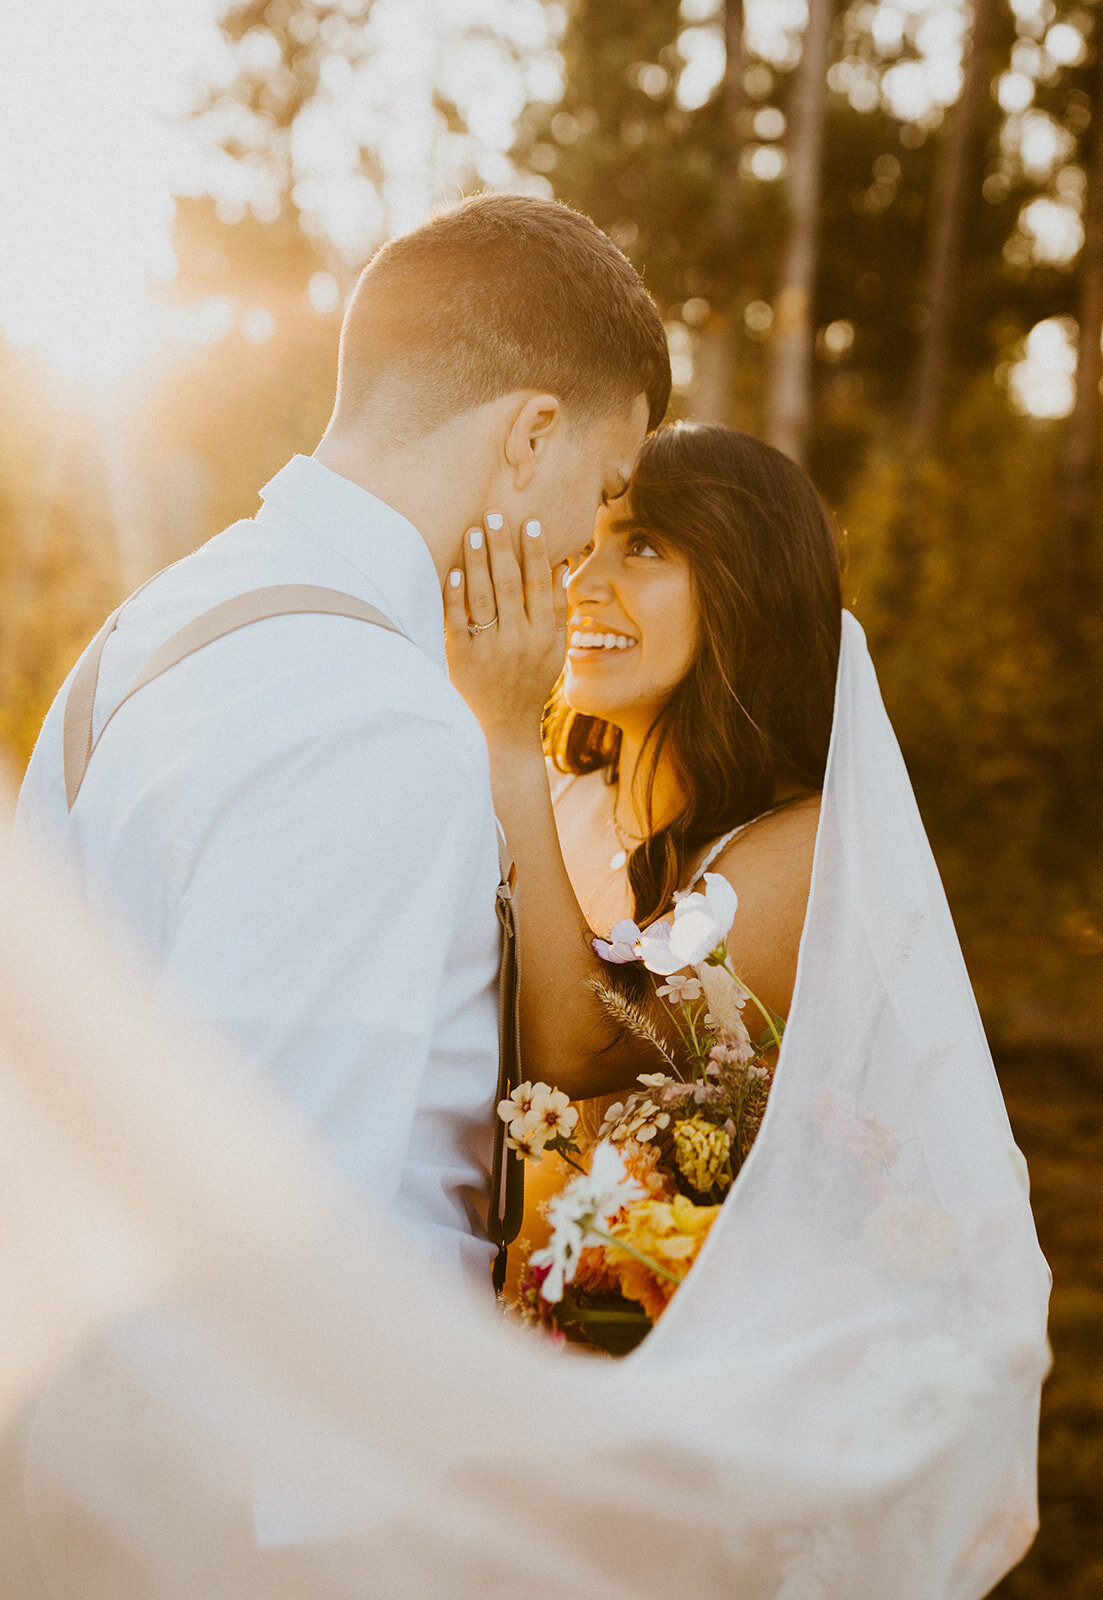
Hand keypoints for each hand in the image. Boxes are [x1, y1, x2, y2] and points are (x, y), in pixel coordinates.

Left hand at [444, 511, 568, 748]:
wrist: (505, 727)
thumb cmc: (531, 681)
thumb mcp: (554, 649)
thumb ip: (558, 608)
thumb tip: (560, 563)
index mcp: (542, 636)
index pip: (539, 586)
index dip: (535, 553)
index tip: (529, 523)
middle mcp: (518, 641)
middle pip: (509, 585)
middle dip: (501, 547)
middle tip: (493, 514)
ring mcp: (488, 649)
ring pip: (483, 599)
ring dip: (477, 563)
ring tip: (472, 531)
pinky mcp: (461, 658)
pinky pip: (457, 622)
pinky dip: (455, 596)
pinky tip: (454, 570)